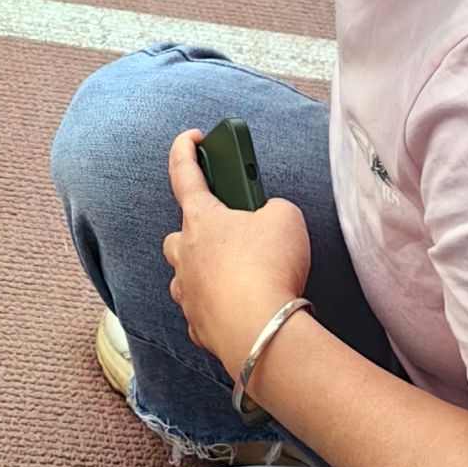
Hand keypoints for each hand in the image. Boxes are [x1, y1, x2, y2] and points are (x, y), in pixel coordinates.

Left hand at [162, 130, 312, 372]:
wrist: (262, 329)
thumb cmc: (269, 267)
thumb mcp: (286, 217)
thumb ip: (272, 209)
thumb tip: (268, 221)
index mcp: (200, 220)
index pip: (184, 173)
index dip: (185, 149)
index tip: (190, 137)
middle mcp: (185, 254)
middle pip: (181, 232)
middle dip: (199, 227)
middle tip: (230, 228)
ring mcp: (187, 292)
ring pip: (186, 273)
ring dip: (204, 269)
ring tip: (237, 272)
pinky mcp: (198, 327)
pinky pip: (202, 310)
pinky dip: (216, 306)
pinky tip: (238, 307)